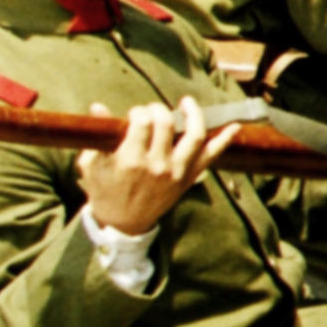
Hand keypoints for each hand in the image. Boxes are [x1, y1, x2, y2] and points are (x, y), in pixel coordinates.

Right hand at [78, 99, 242, 233]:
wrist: (123, 223)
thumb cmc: (104, 190)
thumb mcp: (92, 165)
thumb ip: (98, 137)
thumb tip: (97, 106)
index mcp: (131, 160)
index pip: (143, 122)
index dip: (140, 111)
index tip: (135, 114)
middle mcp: (157, 166)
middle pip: (167, 124)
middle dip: (158, 109)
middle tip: (152, 110)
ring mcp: (176, 172)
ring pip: (194, 136)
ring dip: (194, 115)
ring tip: (187, 103)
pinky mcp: (188, 178)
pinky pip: (211, 156)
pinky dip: (224, 140)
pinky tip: (234, 126)